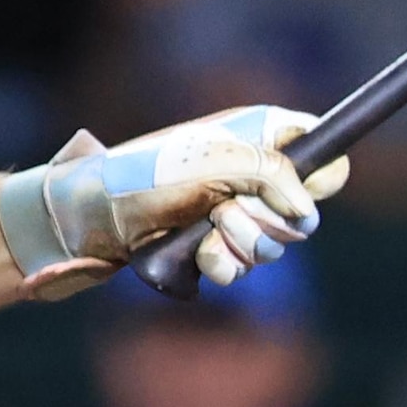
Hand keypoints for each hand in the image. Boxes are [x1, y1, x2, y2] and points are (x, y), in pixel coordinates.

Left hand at [1, 106, 353, 298]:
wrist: (86, 220)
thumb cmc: (142, 177)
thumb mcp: (214, 162)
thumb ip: (273, 176)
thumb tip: (309, 212)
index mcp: (256, 136)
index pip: (321, 149)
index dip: (321, 173)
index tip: (302, 189)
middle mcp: (250, 174)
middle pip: (303, 210)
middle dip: (267, 218)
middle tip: (227, 210)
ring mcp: (231, 215)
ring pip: (273, 246)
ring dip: (240, 243)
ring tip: (205, 231)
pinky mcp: (210, 250)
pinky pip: (241, 270)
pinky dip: (221, 266)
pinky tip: (197, 256)